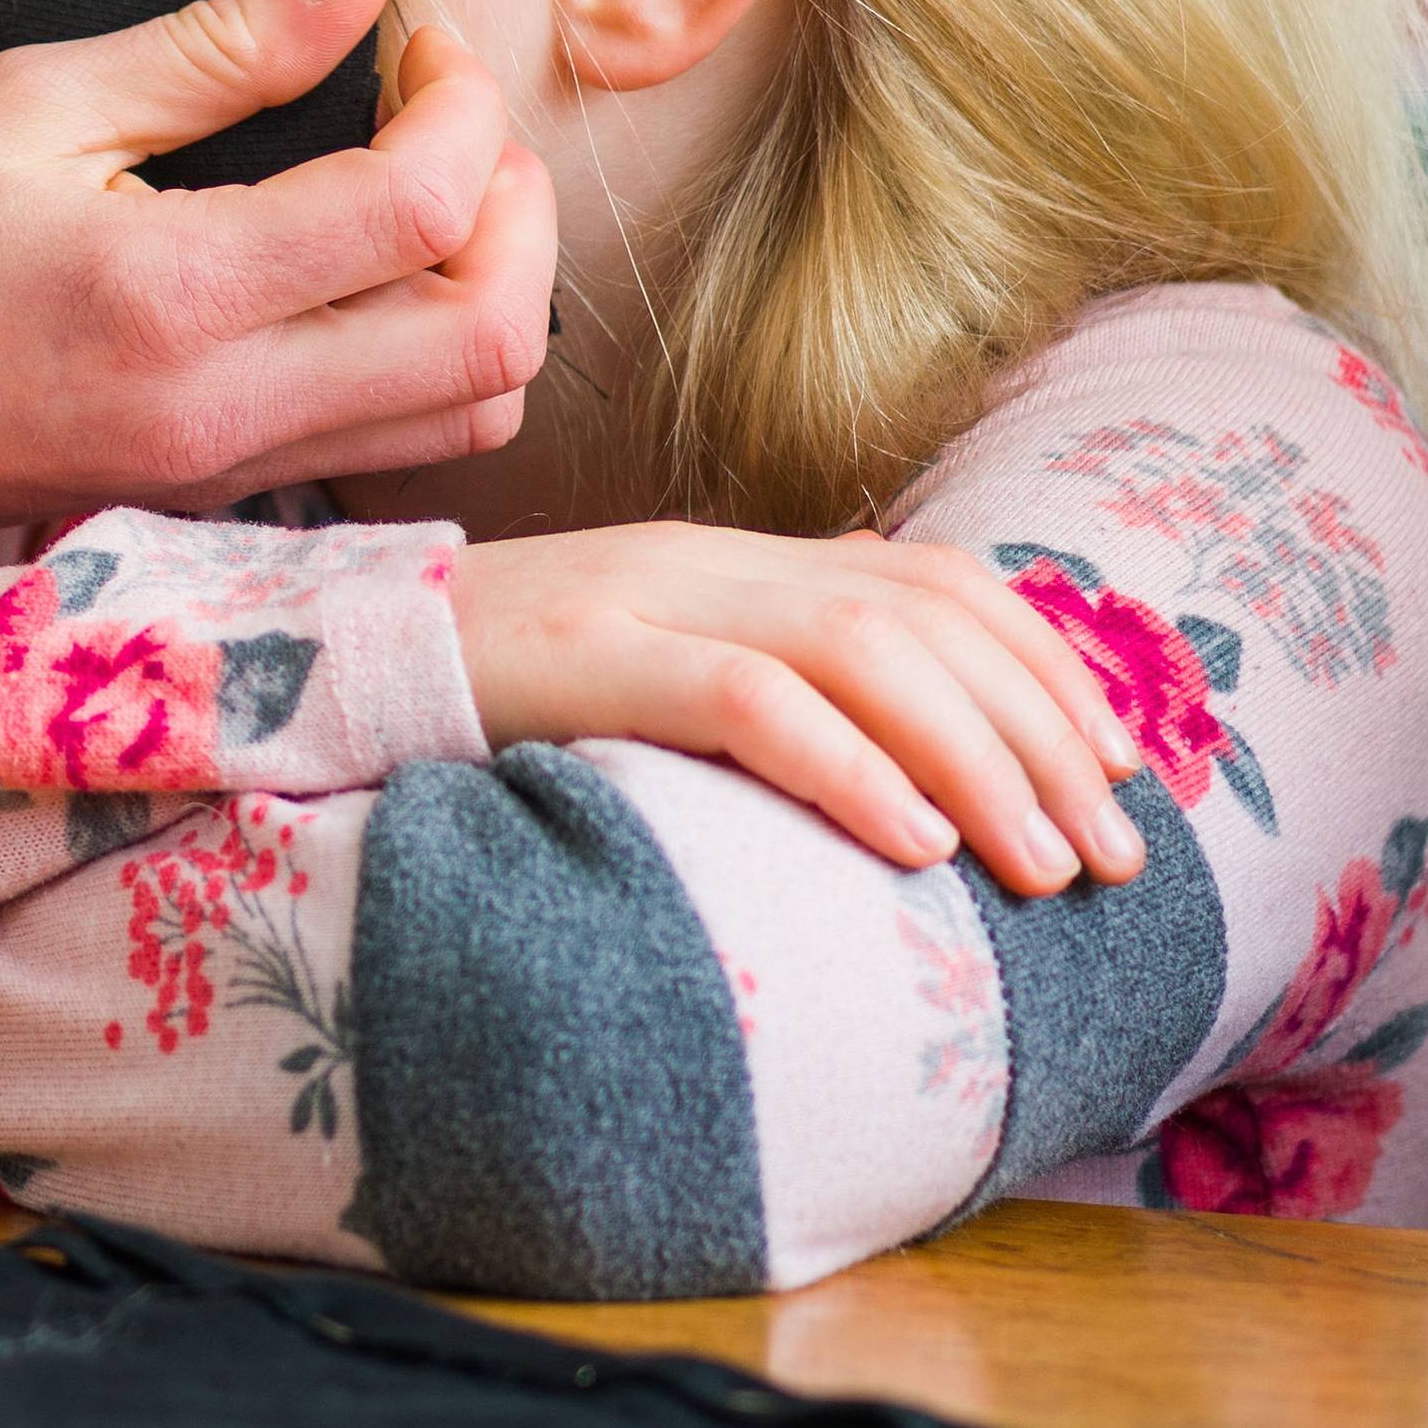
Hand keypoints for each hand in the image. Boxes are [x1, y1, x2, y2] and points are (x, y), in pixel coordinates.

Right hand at [0, 0, 558, 539]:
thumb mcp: (28, 103)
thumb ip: (215, 46)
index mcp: (174, 298)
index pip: (421, 209)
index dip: (461, 101)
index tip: (414, 36)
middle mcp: (225, 412)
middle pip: (493, 339)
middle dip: (518, 208)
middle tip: (454, 116)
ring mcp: (228, 472)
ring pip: (471, 412)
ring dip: (492, 289)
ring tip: (424, 188)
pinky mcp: (216, 497)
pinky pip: (399, 441)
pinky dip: (432, 348)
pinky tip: (361, 264)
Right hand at [445, 520, 1149, 893]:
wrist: (302, 666)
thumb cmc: (482, 703)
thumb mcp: (642, 679)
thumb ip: (760, 683)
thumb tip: (901, 737)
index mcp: (733, 559)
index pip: (938, 581)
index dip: (1050, 669)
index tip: (1124, 774)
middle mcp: (705, 559)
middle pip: (924, 617)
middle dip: (1045, 736)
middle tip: (1116, 855)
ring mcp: (641, 595)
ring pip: (861, 651)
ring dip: (978, 763)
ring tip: (1042, 867)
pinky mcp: (582, 652)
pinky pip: (746, 699)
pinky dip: (850, 769)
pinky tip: (915, 847)